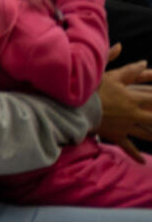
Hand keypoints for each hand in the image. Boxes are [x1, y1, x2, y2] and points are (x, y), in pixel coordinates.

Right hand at [95, 46, 151, 161]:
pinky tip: (142, 162)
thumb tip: (140, 59)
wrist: (76, 109)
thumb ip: (128, 68)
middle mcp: (133, 114)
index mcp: (132, 98)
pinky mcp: (116, 135)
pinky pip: (128, 147)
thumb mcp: (109, 74)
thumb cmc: (91, 89)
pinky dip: (135, 155)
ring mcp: (126, 127)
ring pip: (146, 133)